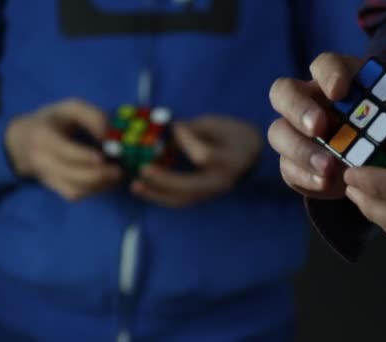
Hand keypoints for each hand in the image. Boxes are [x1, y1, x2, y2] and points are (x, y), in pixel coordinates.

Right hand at [5, 99, 120, 200]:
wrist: (23, 141)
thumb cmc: (54, 121)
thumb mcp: (70, 108)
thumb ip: (92, 116)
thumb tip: (109, 135)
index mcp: (43, 137)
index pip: (64, 151)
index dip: (84, 156)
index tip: (102, 157)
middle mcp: (42, 160)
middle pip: (71, 174)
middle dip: (98, 174)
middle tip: (119, 170)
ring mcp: (48, 177)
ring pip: (74, 189)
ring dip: (100, 184)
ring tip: (117, 174)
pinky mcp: (55, 187)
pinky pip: (75, 194)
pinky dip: (94, 190)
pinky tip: (107, 180)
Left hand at [131, 115, 261, 207]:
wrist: (250, 156)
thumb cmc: (233, 135)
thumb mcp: (217, 124)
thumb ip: (194, 129)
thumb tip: (169, 132)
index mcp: (229, 160)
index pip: (204, 156)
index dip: (188, 142)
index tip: (176, 127)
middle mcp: (221, 181)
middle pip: (190, 186)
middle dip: (164, 180)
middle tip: (143, 169)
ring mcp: (212, 192)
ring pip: (182, 199)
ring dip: (156, 194)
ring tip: (135, 186)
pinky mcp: (202, 196)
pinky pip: (179, 200)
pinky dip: (159, 195)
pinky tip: (143, 188)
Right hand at [268, 53, 361, 199]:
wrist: (383, 163)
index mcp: (336, 79)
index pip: (324, 64)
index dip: (328, 74)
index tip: (340, 92)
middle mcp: (308, 99)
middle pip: (283, 92)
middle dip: (299, 109)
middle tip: (319, 127)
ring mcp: (295, 131)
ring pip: (278, 132)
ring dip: (300, 150)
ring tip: (327, 168)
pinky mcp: (293, 162)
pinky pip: (287, 168)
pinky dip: (305, 177)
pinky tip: (326, 184)